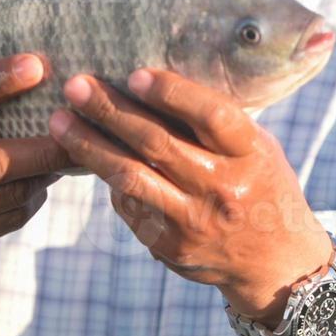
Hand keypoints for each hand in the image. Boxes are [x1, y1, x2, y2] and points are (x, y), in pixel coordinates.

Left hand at [48, 69, 329, 325]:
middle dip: (110, 111)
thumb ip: (216, 122)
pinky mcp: (171, 245)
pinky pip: (129, 204)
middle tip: (75, 86)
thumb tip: (154, 81)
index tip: (134, 74)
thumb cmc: (260, 184)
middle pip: (157, 143)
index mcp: (251, 154)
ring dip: (89, 146)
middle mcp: (223, 187)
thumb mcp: (257, 147)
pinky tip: (87, 157)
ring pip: (130, 176)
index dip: (172, 93)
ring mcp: (195, 221)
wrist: (275, 261)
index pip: (212, 116)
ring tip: (60, 122)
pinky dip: (108, 178)